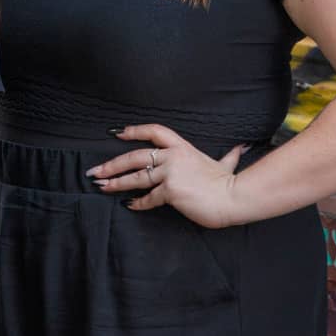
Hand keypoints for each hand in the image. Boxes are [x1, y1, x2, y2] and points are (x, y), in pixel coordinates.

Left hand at [89, 124, 249, 228]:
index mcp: (182, 148)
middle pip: (134, 156)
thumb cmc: (228, 183)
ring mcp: (170, 174)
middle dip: (112, 165)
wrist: (234, 198)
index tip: (117, 132)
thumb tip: (240, 148)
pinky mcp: (170, 192)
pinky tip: (129, 205)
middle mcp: (173, 157)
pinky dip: (138, 203)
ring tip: (102, 186)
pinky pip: (148, 198)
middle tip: (95, 171)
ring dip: (116, 183)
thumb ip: (228, 156)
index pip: (155, 131)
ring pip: (136, 178)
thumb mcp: (224, 163)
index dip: (134, 130)